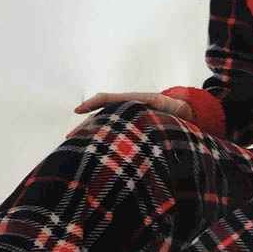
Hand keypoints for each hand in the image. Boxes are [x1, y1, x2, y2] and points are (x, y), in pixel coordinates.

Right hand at [66, 91, 193, 137]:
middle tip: (69, 138)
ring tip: (76, 147)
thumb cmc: (173, 108)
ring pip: (103, 126)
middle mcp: (125, 110)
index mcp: (131, 101)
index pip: (107, 99)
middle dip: (84, 127)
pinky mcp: (128, 130)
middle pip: (100, 117)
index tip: (77, 110)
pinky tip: (93, 152)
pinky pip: (112, 133)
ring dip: (90, 135)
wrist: (182, 111)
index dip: (92, 103)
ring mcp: (125, 120)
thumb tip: (154, 110)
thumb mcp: (164, 104)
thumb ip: (157, 105)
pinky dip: (101, 140)